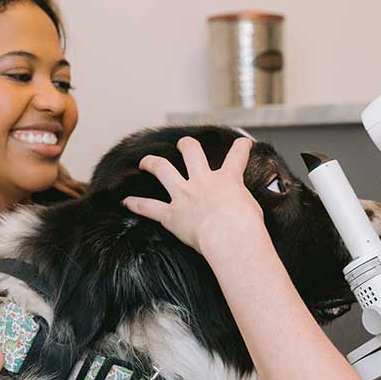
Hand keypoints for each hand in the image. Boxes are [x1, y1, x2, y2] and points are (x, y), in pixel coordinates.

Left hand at [122, 136, 263, 254]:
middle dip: (187, 145)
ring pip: (163, 169)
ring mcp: (185, 195)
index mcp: (228, 179)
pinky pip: (149, 207)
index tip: (243, 143)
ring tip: (146, 161)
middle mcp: (203, 181)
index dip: (241, 147)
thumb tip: (249, 213)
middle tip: (184, 145)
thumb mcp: (255, 209)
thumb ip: (246, 203)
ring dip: (152, 163)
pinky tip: (126, 201)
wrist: (231, 236)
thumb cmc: (247, 227)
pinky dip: (136, 204)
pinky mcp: (172, 214)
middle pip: (191, 151)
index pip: (237, 156)